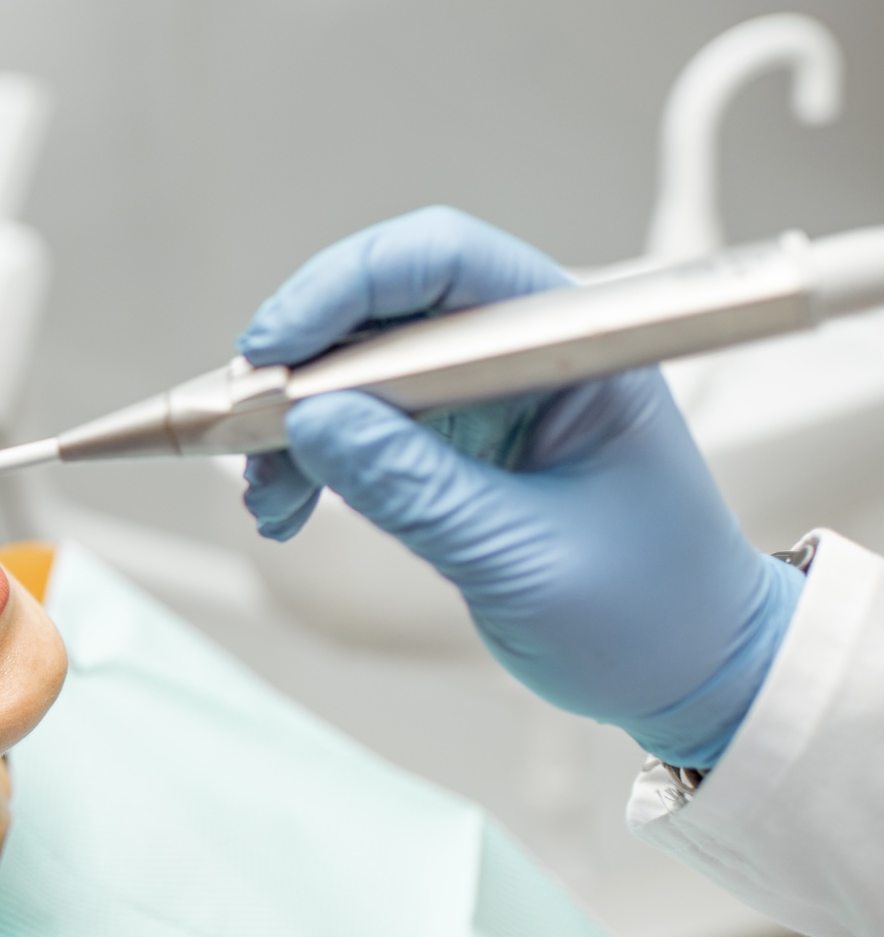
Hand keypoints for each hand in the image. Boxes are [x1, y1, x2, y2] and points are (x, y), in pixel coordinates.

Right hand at [237, 206, 803, 767]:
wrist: (691, 673)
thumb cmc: (653, 611)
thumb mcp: (523, 557)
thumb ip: (415, 488)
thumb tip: (315, 425)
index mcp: (574, 350)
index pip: (448, 263)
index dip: (348, 286)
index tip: (277, 348)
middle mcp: (523, 354)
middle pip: (384, 303)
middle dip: (302, 356)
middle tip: (245, 417)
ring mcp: (484, 396)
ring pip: (356, 365)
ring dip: (294, 418)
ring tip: (268, 489)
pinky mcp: (452, 440)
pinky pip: (358, 422)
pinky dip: (309, 456)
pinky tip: (286, 500)